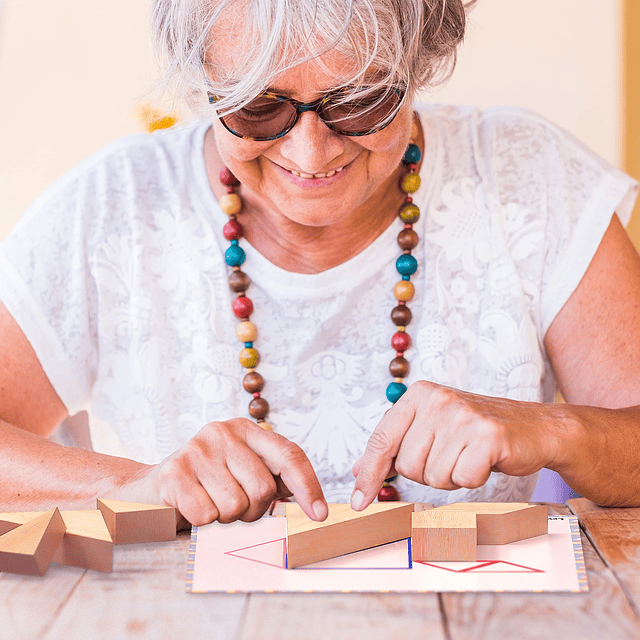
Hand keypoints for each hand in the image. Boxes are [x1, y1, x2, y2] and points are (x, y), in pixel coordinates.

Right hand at [138, 418, 327, 527]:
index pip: (290, 455)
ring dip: (226, 519)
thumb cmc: (205, 486)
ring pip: (236, 506)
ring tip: (211, 504)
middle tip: (233, 507)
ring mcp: (197, 449)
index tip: (320, 515)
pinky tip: (191, 507)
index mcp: (246, 430)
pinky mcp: (173, 472)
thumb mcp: (241, 473)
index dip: (309, 486)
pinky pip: (207, 515)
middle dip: (253, 511)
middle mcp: (223, 432)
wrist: (147, 491)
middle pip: (264, 488)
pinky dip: (202, 522)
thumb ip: (274, 479)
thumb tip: (315, 505)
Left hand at [350, 380, 558, 509]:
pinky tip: (484, 462)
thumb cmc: (476, 431)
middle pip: (407, 465)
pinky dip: (472, 479)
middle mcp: (439, 400)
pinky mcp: (488, 437)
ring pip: (433, 476)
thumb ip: (394, 444)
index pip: (381, 439)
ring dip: (451, 477)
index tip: (358, 501)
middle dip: (426, 472)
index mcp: (419, 395)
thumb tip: (357, 470)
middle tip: (451, 455)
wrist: (533, 428)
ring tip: (467, 456)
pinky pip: (462, 479)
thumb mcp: (430, 427)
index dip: (368, 473)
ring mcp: (464, 417)